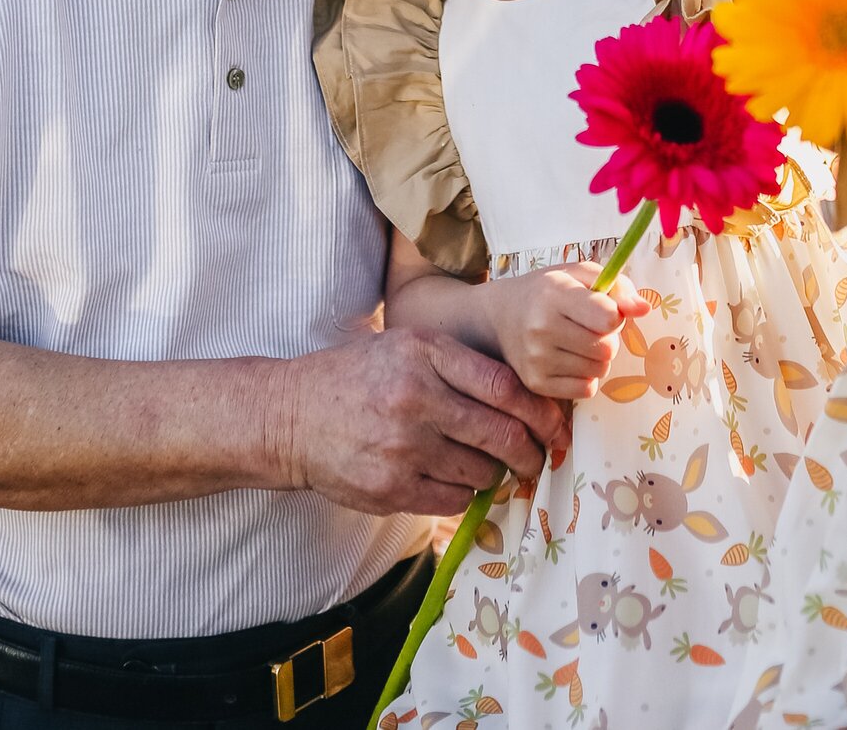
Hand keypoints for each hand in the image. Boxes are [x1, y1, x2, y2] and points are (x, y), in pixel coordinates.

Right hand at [266, 329, 568, 516]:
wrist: (289, 416)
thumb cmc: (358, 377)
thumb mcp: (407, 347)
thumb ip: (461, 365)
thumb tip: (528, 400)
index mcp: (424, 355)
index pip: (506, 388)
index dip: (542, 414)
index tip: (556, 428)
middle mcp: (415, 399)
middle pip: (502, 435)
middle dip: (531, 453)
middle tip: (537, 458)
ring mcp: (401, 448)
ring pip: (482, 472)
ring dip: (495, 474)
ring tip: (487, 465)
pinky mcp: (389, 489)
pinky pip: (454, 499)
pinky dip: (465, 493)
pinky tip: (455, 480)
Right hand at [484, 263, 649, 399]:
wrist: (501, 316)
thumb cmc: (548, 291)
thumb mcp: (580, 275)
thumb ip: (618, 287)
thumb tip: (644, 308)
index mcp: (554, 293)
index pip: (609, 318)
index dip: (614, 315)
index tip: (602, 309)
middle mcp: (541, 328)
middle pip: (608, 348)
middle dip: (607, 338)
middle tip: (588, 327)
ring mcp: (537, 359)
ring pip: (599, 370)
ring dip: (597, 358)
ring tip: (578, 342)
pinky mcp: (536, 383)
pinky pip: (586, 389)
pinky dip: (585, 377)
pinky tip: (569, 359)